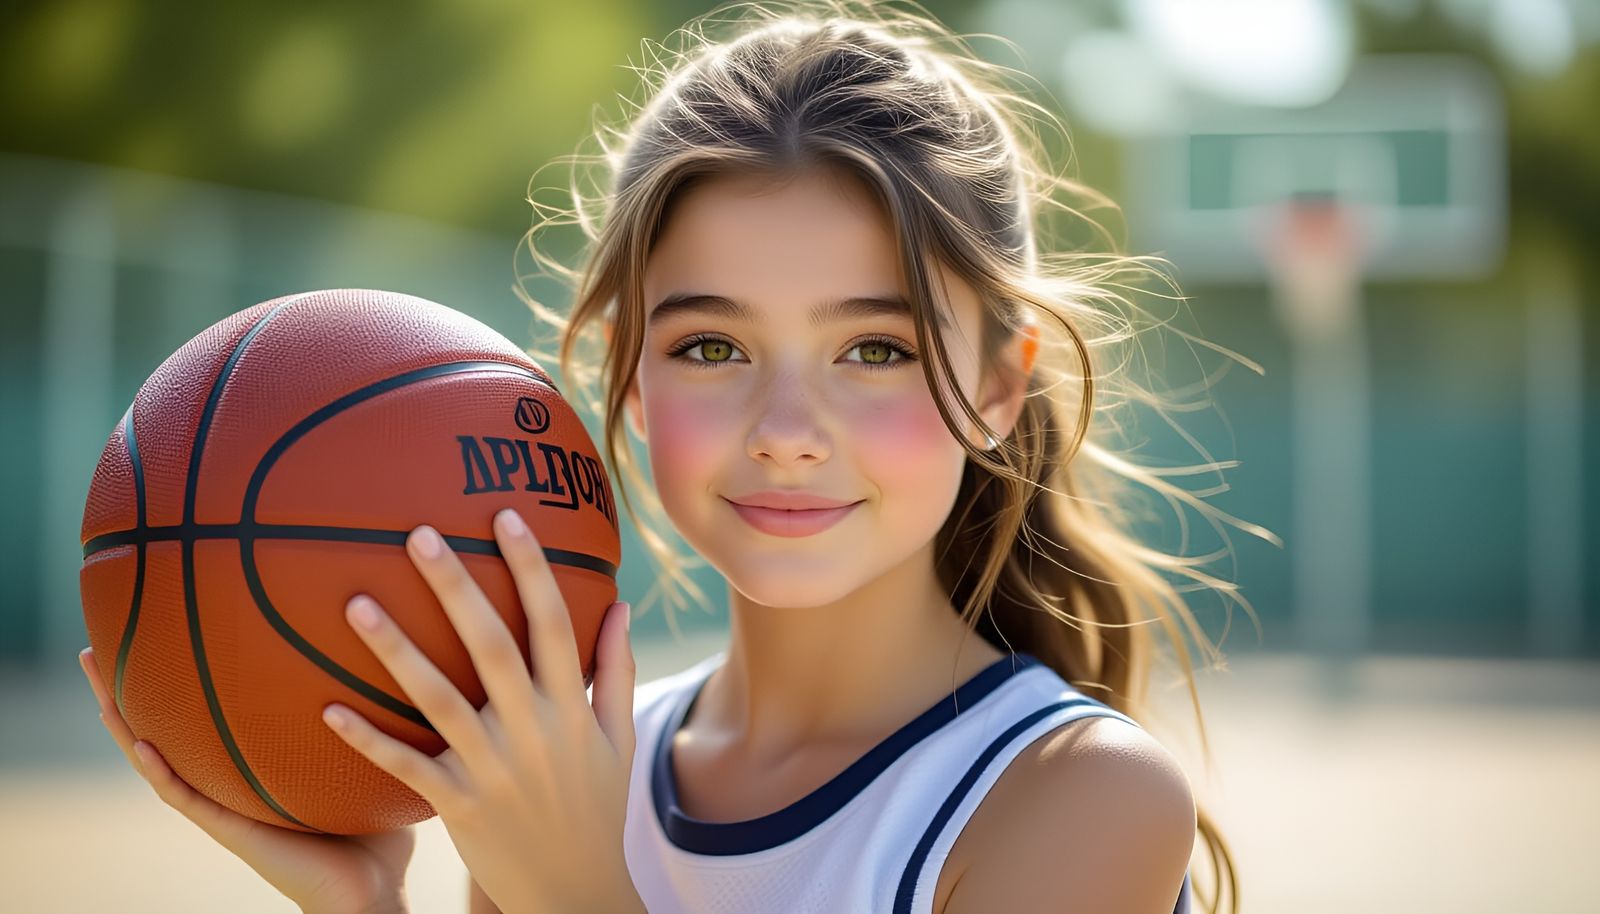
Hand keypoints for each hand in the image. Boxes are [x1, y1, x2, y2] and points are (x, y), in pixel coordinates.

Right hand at [79, 647, 415, 913]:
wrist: (371, 894)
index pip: (208, 717)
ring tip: (97, 678)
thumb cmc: (379, 834)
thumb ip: (374, 720)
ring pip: (157, 756)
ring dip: (124, 719)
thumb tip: (399, 661)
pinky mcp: (229, 832)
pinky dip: (159, 770)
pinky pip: (185, 797)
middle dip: (134, 688)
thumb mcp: (373, 756)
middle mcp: (229, 783)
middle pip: (168, 727)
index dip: (180, 680)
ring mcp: (223, 807)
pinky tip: (140, 742)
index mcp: (254, 768)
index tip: (158, 633)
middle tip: (100, 644)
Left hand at [322, 509, 640, 913]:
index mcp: (573, 707)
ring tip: (356, 603)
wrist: (575, 892)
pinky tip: (327, 709)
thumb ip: (616, 671)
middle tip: (419, 534)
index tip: (505, 517)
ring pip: (439, 699)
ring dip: (397, 650)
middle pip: (492, 645)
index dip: (531, 567)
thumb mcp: (618, 739)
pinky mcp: (458, 806)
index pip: (555, 623)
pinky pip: (406, 767)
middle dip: (458, 586)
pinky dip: (368, 741)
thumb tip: (619, 604)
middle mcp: (534, 730)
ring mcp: (494, 768)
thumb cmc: (596, 808)